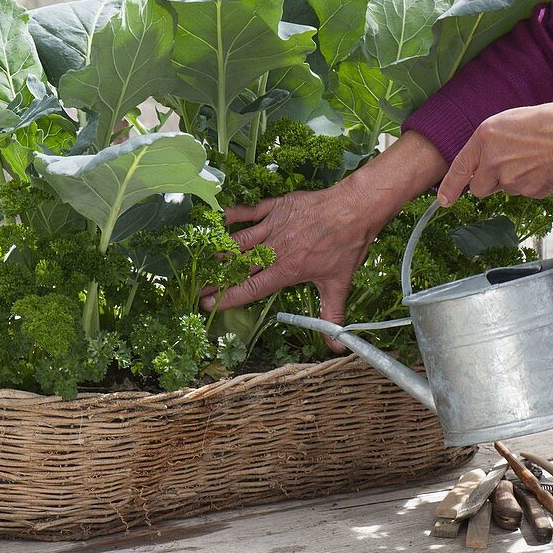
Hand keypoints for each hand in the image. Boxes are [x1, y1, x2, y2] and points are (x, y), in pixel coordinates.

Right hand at [201, 183, 374, 329]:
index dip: (228, 297)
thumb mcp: (339, 283)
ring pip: (238, 240)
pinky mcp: (275, 206)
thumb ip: (332, 315)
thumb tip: (335, 346)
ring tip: (204, 258)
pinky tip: (218, 218)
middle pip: (238, 266)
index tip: (208, 304)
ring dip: (220, 249)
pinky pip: (248, 211)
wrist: (354, 209)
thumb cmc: (346, 246)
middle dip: (216, 277)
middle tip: (198, 285)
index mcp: (286, 270)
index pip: (251, 288)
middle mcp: (275, 250)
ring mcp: (273, 226)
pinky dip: (232, 214)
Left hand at [437, 103, 552, 204]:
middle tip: (509, 166)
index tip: (444, 200)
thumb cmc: (545, 122)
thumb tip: (482, 165)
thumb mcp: (507, 122)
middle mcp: (492, 162)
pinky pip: (527, 191)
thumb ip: (489, 143)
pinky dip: (534, 183)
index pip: (459, 169)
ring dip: (515, 179)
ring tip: (534, 159)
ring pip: (505, 188)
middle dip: (489, 183)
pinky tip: (545, 167)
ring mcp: (510, 179)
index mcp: (484, 139)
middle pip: (479, 188)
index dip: (449, 187)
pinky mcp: (528, 191)